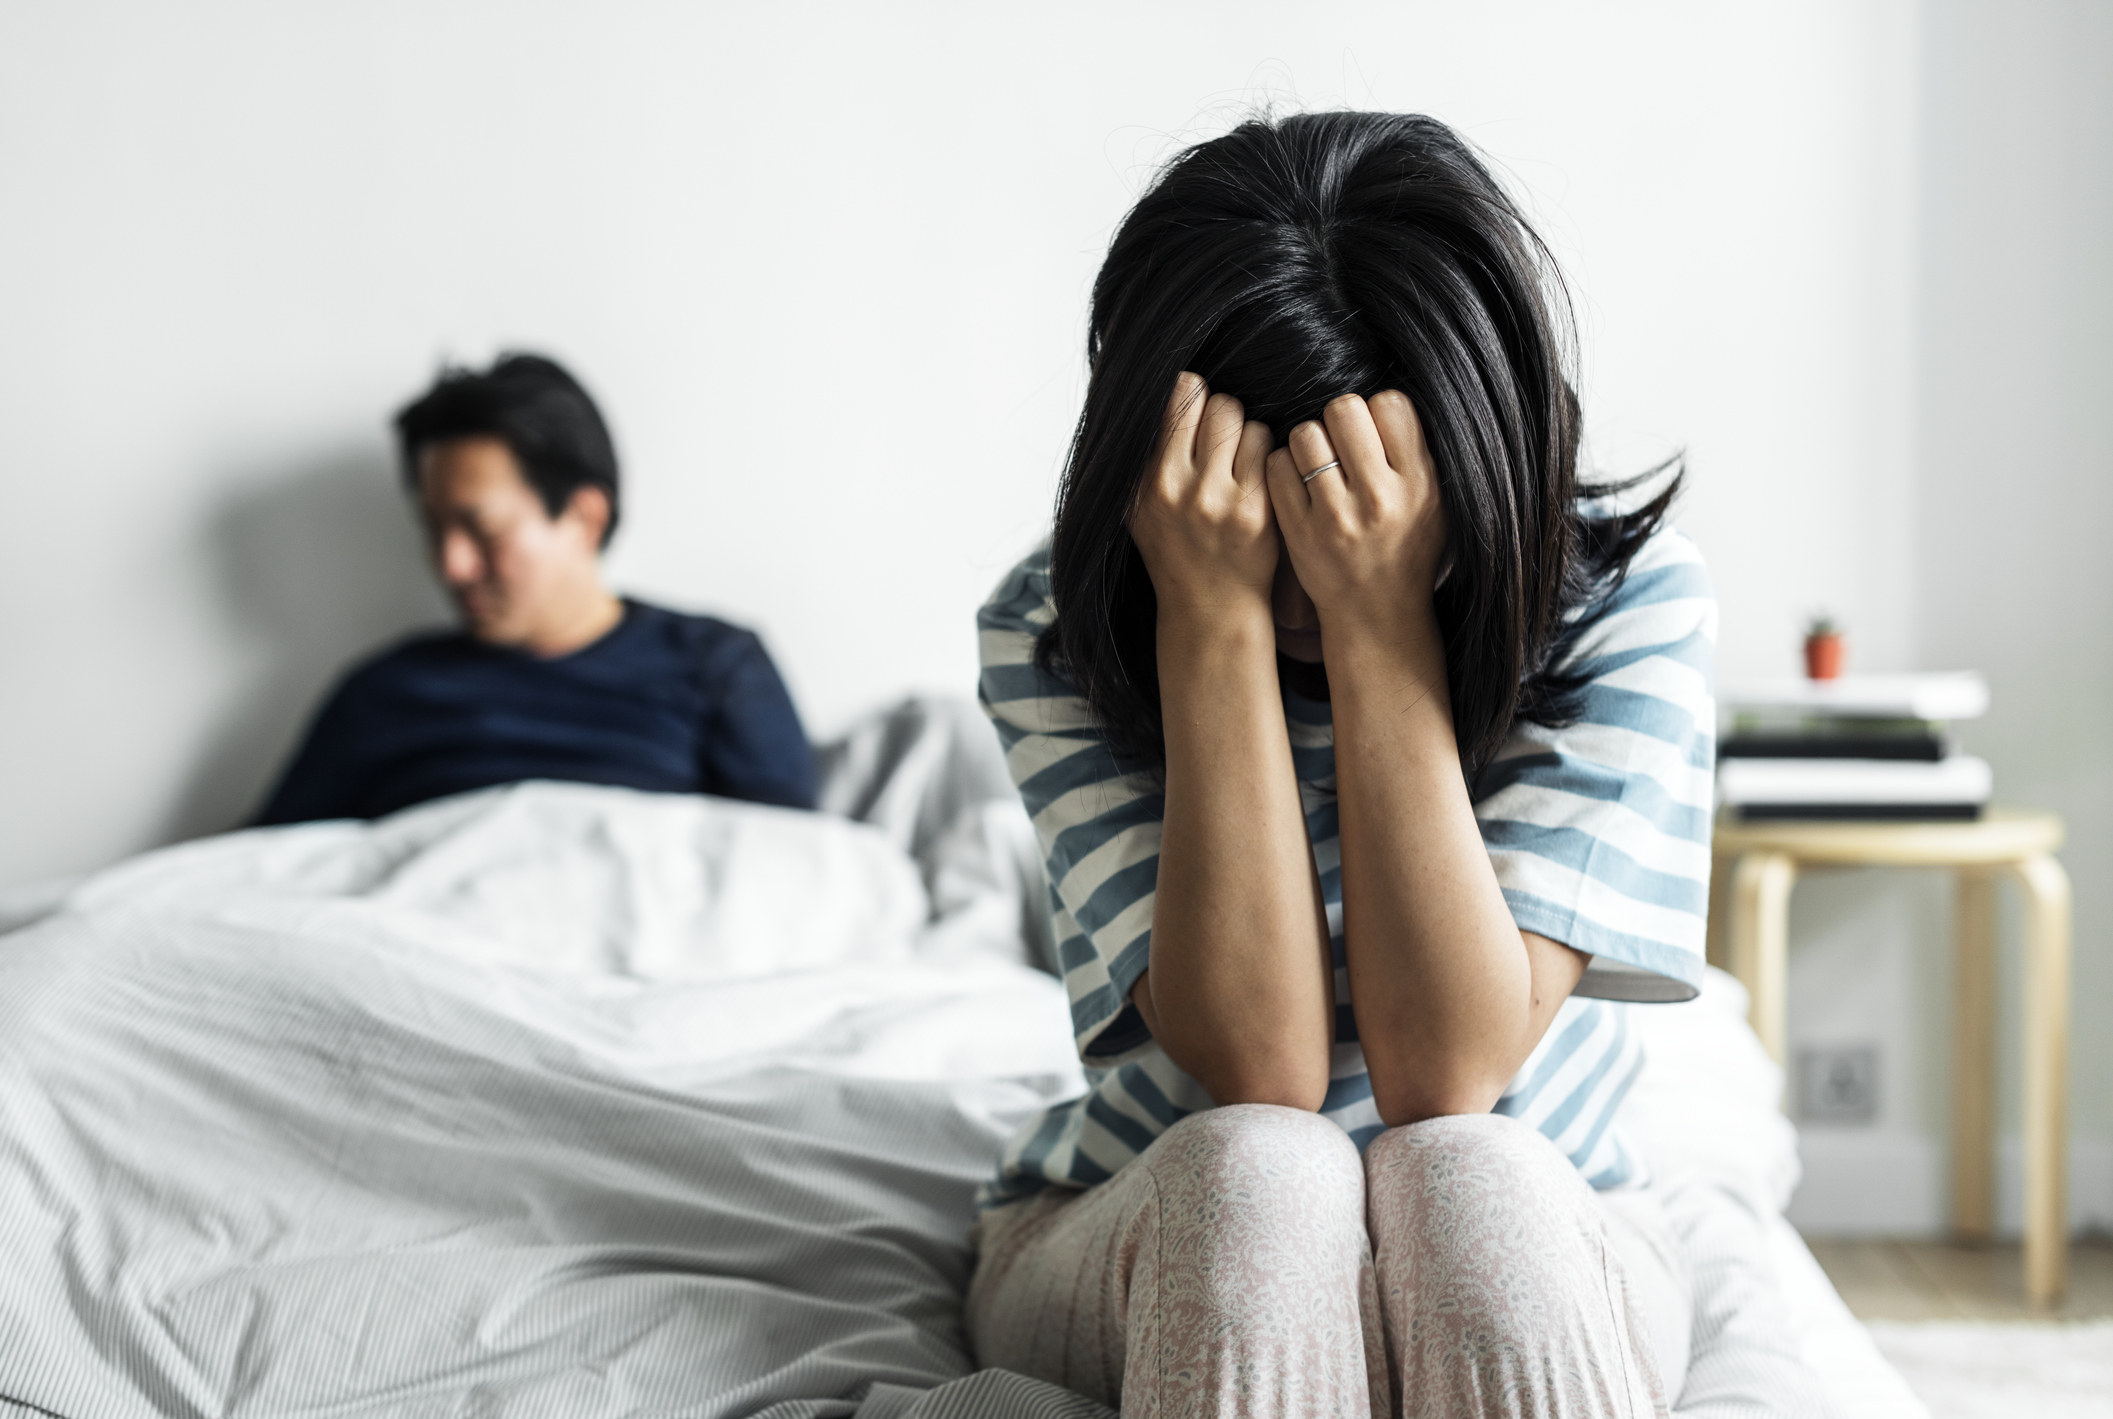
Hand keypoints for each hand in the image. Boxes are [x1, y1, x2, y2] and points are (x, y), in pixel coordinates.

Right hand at [1129, 372, 1277, 618]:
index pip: (1180, 395)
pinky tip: (1257, 481)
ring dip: (1247, 436)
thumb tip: (1162, 388)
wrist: (1209, 608)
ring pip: (1247, 423)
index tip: (1198, 414)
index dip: (1195, 396)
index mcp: (1148, 481)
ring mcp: (1219, 500)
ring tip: (1239, 464)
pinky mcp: (1256, 512)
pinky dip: (1266, 458)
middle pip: (1219, 403)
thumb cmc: (1176, 549)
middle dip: (1224, 414)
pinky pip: (1269, 451)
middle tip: (1223, 440)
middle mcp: (1179, 488)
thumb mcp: (1140, 508)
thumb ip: (1146, 455)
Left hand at [1265, 391, 1448, 641]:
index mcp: (1419, 483)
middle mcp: (1378, 497)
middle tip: (1340, 444)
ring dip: (1308, 442)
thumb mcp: (1435, 503)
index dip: (1376, 411)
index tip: (1373, 433)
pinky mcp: (1299, 531)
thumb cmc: (1406, 549)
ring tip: (1318, 465)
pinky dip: (1283, 467)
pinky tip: (1297, 483)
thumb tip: (1385, 400)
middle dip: (1338, 420)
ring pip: (1305, 434)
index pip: (1390, 403)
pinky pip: (1277, 467)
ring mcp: (1335, 516)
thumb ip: (1416, 453)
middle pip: (1343, 408)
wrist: (1377, 612)